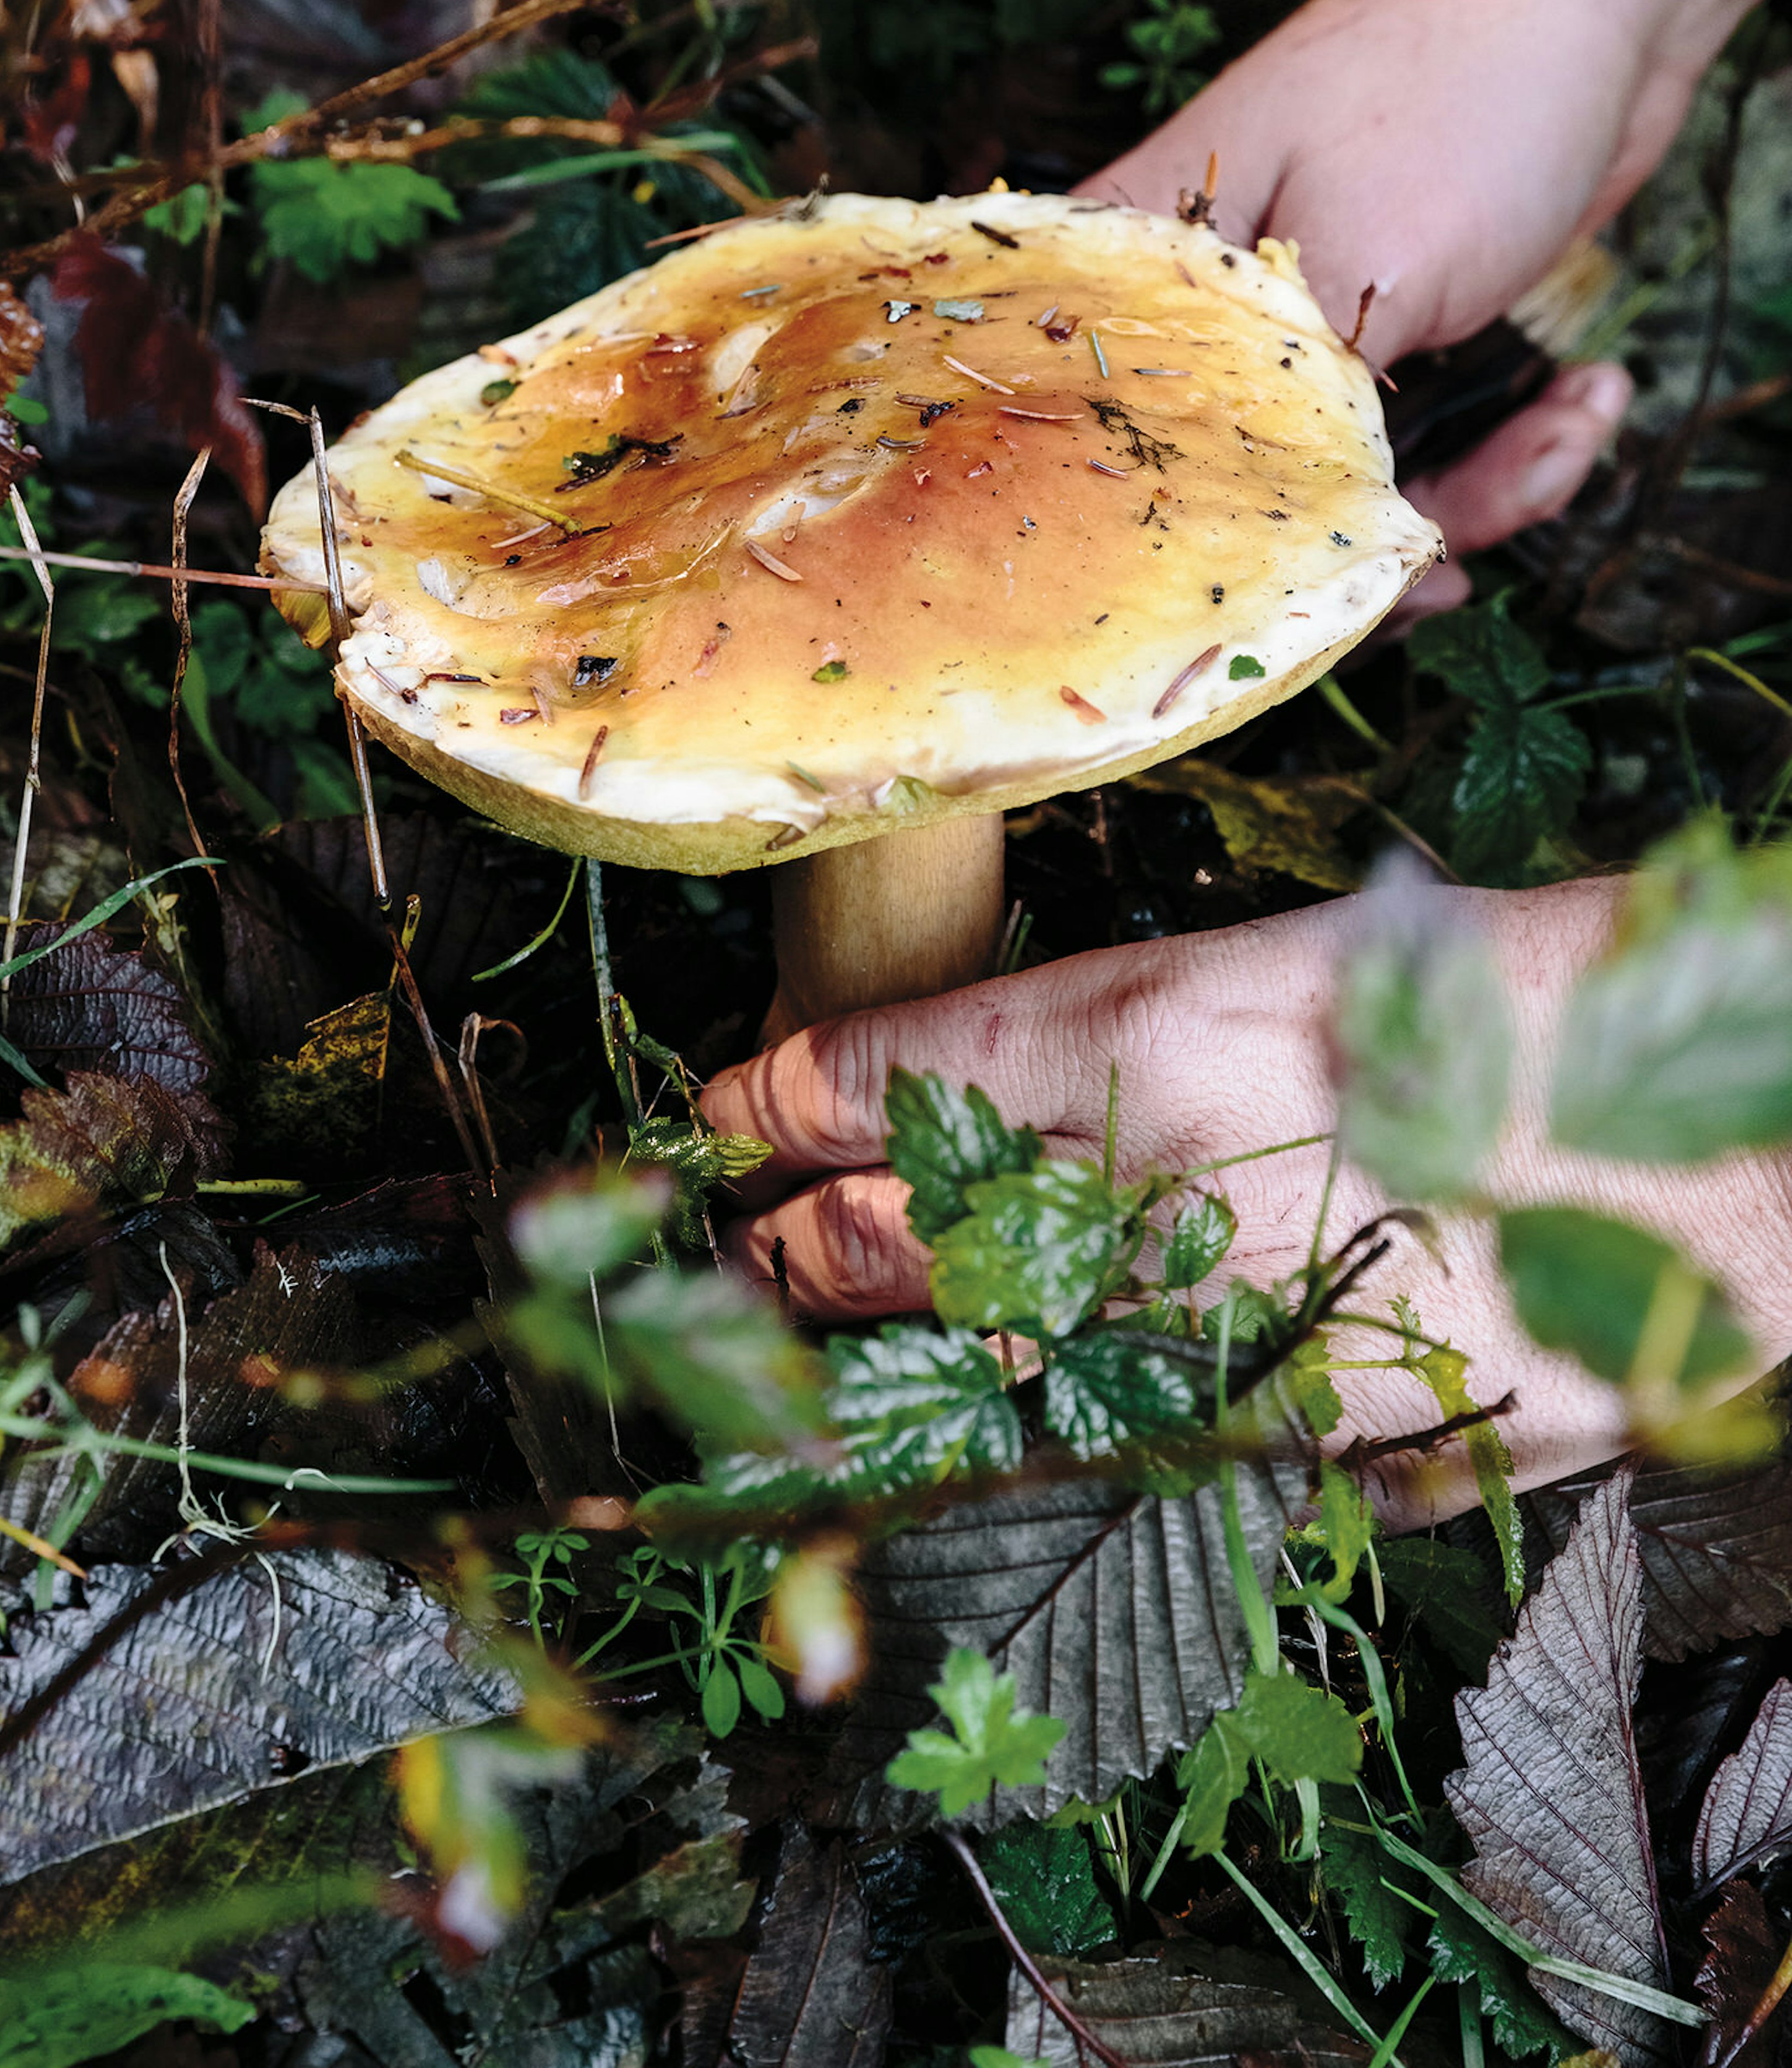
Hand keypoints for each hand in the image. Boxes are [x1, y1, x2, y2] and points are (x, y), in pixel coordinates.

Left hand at [710, 883, 1791, 1520]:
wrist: (1761, 1146)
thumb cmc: (1555, 995)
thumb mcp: (1326, 954)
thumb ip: (1152, 1029)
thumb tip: (1014, 1075)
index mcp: (1165, 1032)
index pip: (894, 1075)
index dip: (779, 1101)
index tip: (721, 1116)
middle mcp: (1179, 1195)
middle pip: (910, 1245)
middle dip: (795, 1252)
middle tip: (735, 1250)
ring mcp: (1254, 1339)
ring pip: (1003, 1378)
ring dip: (894, 1375)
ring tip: (812, 1373)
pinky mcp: (1347, 1446)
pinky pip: (1182, 1455)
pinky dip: (1104, 1442)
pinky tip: (1062, 1437)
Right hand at [1092, 0, 1774, 614]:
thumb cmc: (1456, 84)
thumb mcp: (1362, 264)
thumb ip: (1294, 414)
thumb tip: (1274, 553)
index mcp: (1141, 279)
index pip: (1093, 451)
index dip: (1175, 555)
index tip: (1276, 601)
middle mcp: (1202, 316)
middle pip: (1236, 499)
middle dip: (1365, 553)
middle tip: (1452, 565)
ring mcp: (1303, 327)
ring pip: (1349, 488)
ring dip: (1480, 495)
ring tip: (1570, 434)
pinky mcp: (1396, 333)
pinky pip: (1429, 445)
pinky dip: (1520, 446)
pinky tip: (1591, 395)